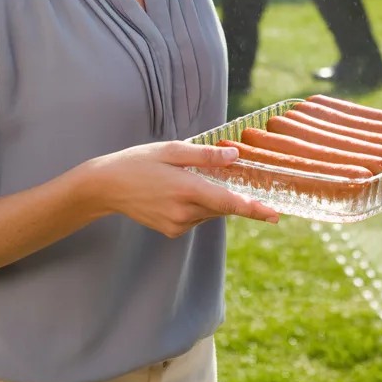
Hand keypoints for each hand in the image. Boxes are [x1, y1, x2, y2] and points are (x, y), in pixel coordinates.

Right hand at [86, 141, 279, 236]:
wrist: (106, 187)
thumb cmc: (140, 161)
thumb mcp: (173, 150)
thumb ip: (206, 155)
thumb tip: (235, 156)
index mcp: (187, 189)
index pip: (229, 202)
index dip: (254, 209)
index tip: (275, 214)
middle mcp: (184, 212)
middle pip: (223, 206)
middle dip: (235, 196)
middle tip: (241, 181)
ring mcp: (177, 225)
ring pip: (211, 212)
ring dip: (214, 197)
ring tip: (191, 179)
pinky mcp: (171, 231)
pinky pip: (197, 217)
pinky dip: (199, 204)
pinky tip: (182, 190)